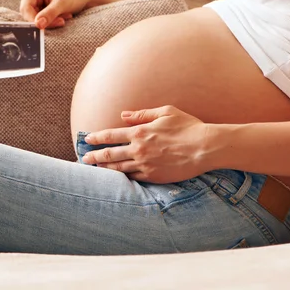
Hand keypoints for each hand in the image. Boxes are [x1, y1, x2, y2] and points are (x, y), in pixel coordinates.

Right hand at [19, 0, 117, 28]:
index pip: (25, 7)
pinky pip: (41, 21)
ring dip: (50, 22)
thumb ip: (49, 14)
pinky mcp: (40, 10)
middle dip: (45, 21)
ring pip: (36, 20)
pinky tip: (63, 17)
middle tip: (61, 21)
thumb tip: (37, 25)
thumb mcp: (61, 4)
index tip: (42, 27)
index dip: (32, 19)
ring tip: (64, 17)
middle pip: (30, 14)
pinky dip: (52, 22)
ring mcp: (35, 2)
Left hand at [82, 106, 212, 183]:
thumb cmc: (188, 126)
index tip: (87, 139)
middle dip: (93, 156)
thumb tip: (124, 115)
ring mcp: (145, 165)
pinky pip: (133, 178)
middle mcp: (139, 149)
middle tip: (83, 159)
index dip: (96, 137)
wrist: (206, 148)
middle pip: (109, 154)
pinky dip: (122, 178)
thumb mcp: (165, 112)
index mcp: (140, 132)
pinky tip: (115, 178)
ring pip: (118, 168)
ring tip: (94, 169)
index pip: (110, 135)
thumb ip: (142, 114)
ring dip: (104, 168)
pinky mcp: (154, 176)